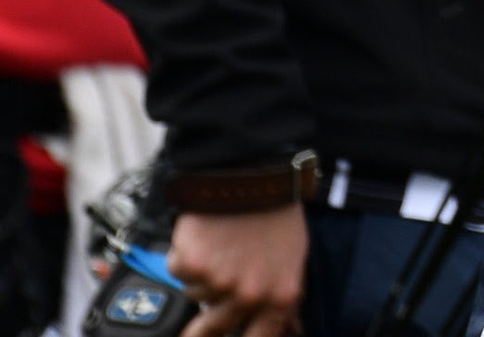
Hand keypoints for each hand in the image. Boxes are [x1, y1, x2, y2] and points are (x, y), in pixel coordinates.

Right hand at [171, 203, 306, 336]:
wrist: (253, 176)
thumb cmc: (276, 214)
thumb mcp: (293, 258)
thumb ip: (281, 297)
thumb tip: (285, 327)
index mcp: (279, 297)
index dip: (240, 335)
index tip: (223, 335)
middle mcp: (248, 295)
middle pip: (211, 329)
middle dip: (202, 323)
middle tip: (198, 317)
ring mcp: (218, 282)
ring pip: (194, 294)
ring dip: (202, 273)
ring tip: (221, 242)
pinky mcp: (191, 265)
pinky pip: (178, 270)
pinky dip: (185, 253)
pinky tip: (205, 233)